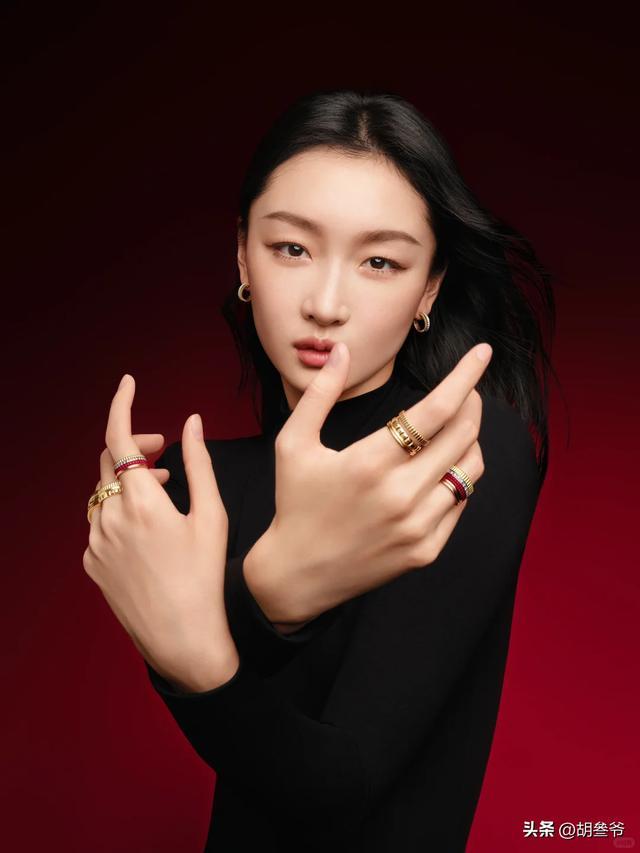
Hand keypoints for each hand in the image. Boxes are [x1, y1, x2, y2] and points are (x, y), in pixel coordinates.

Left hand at [83, 374, 238, 691]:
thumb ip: (198, 463)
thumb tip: (192, 422)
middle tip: (165, 458)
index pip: (118, 437)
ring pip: (102, 494)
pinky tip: (148, 532)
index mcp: (141, 502)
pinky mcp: (92, 564)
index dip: (122, 404)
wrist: (184, 640)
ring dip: (128, 484)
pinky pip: (99, 524)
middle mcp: (109, 519)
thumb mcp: (211, 516)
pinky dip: (119, 514)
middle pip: (108, 462)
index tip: (128, 383)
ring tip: (163, 496)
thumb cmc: (206, 579)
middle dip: (134, 449)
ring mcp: (96, 544)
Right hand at [244, 343, 490, 623]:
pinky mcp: (426, 549)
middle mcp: (401, 495)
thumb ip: (320, 394)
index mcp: (369, 463)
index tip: (482, 354)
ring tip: (452, 430)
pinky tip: (439, 469)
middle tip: (466, 392)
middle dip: (472, 403)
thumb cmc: (295, 503)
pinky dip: (458, 477)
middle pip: (463, 435)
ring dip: (469, 440)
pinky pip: (460, 502)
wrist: (298, 574)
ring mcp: (418, 526)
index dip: (465, 376)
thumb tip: (342, 351)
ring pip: (470, 469)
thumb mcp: (293, 444)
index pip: (436, 410)